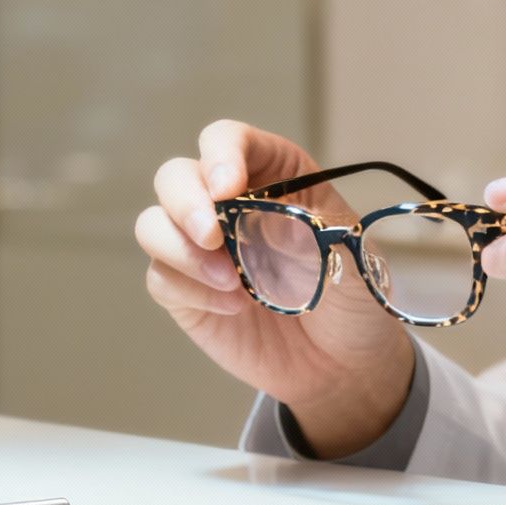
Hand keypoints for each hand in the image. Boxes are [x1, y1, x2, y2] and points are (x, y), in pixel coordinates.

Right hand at [136, 120, 414, 457]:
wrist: (344, 364)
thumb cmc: (352, 296)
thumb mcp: (349, 257)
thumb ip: (306, 232)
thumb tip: (259, 220)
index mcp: (273, 175)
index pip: (229, 140)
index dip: (221, 154)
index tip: (229, 188)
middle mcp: (228, 204)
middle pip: (176, 177)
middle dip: (186, 202)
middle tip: (212, 236)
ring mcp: (202, 247)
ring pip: (153, 225)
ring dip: (181, 249)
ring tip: (231, 283)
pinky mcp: (186, 290)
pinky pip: (161, 277)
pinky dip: (190, 289)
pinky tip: (234, 307)